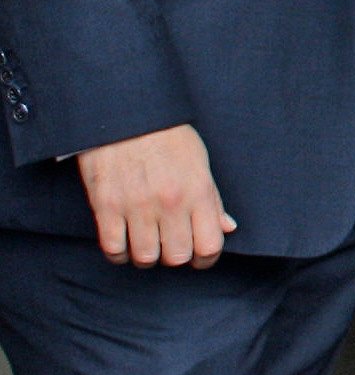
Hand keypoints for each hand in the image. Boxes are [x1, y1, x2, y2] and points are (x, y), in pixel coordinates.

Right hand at [75, 123, 234, 267]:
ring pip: (145, 257)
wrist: (126, 115)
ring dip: (146, 256)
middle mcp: (170, 202)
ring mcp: (137, 206)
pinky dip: (118, 254)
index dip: (206, 259)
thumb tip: (227, 227)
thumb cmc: (167, 136)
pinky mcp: (107, 206)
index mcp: (198, 190)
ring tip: (147, 243)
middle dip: (175, 257)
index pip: (210, 244)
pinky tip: (123, 244)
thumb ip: (213, 199)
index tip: (199, 257)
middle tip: (170, 245)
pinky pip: (113, 249)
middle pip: (177, 256)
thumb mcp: (200, 162)